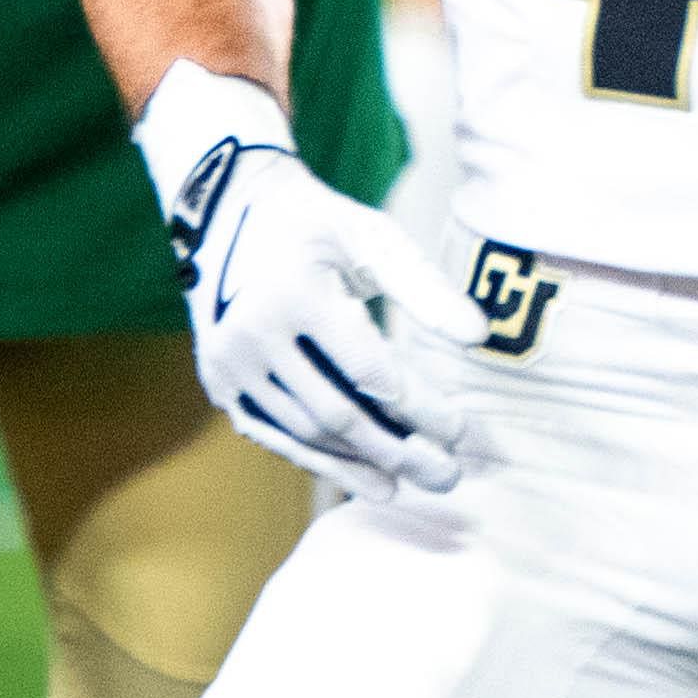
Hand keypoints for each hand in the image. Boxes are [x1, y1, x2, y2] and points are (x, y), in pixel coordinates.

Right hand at [141, 65, 472, 497]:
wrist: (228, 213)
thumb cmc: (316, 224)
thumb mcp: (372, 236)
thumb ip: (425, 286)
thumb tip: (479, 337)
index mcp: (293, 293)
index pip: (371, 372)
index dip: (421, 410)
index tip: (463, 433)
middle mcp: (252, 334)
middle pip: (338, 413)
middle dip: (398, 451)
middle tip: (447, 477)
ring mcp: (228, 363)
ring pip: (306, 432)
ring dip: (361, 464)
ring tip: (410, 484)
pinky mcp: (218, 382)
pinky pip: (274, 434)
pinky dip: (319, 460)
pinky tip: (363, 477)